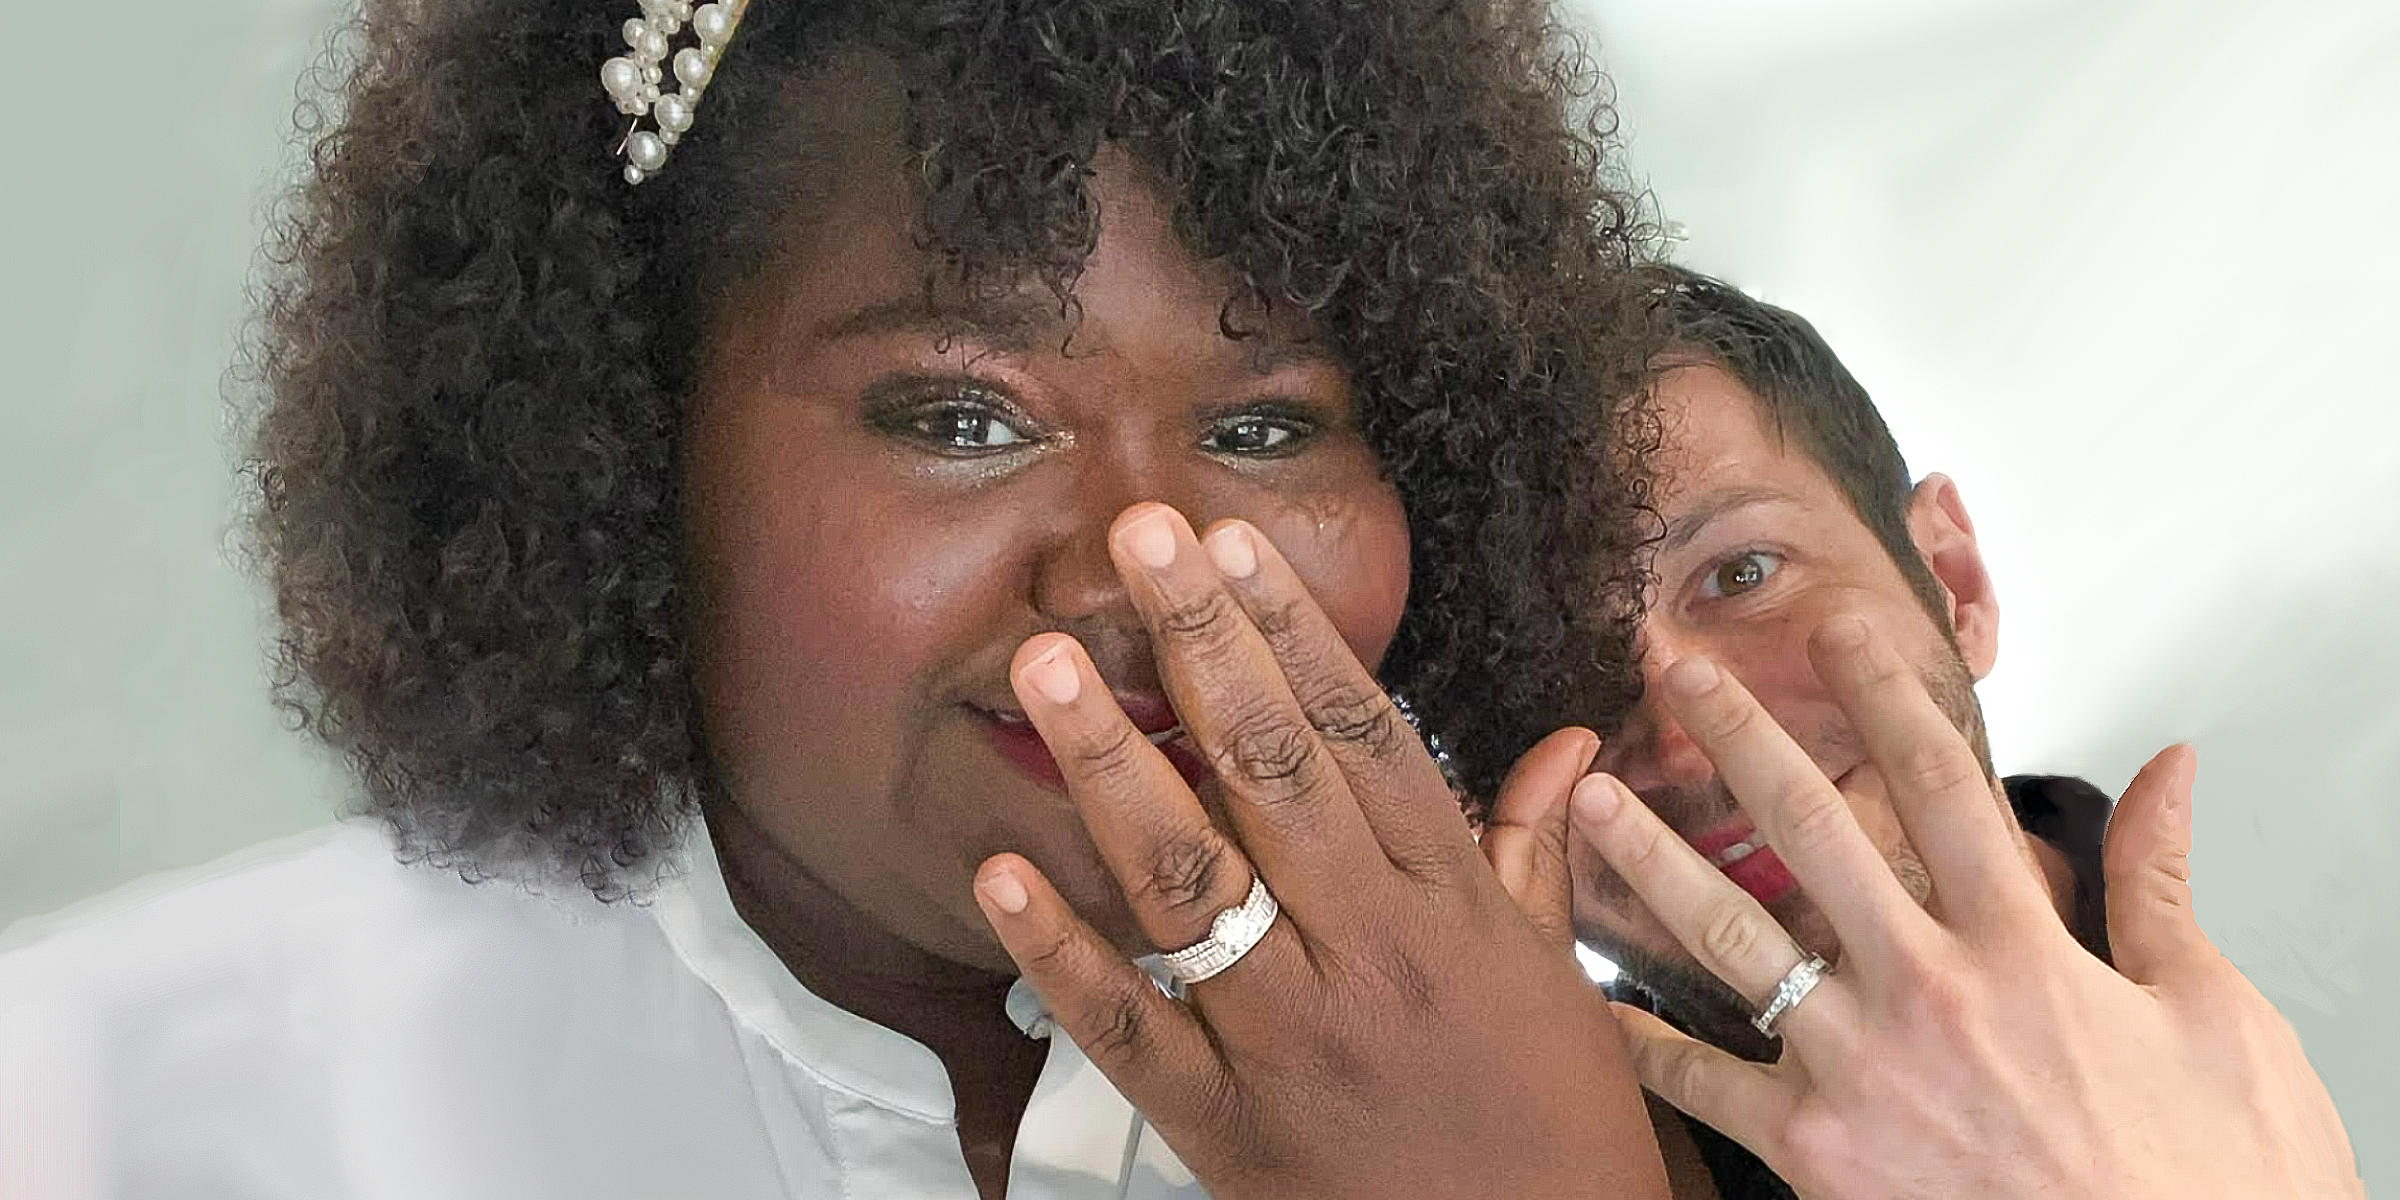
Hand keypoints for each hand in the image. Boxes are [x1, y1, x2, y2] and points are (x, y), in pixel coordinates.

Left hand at [969, 503, 1669, 1199]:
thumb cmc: (1550, 1124)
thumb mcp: (1556, 977)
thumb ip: (1532, 853)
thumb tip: (1564, 741)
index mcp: (1450, 907)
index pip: (1362, 735)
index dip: (1295, 630)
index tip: (1234, 545)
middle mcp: (1367, 953)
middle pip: (1269, 771)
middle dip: (1199, 643)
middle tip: (1135, 537)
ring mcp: (1286, 1038)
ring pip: (1186, 877)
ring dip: (1109, 762)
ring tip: (1048, 660)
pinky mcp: (1221, 1124)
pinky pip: (1127, 1025)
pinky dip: (1058, 950)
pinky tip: (997, 869)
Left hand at [1567, 615, 2363, 1199]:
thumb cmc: (2206, 1182)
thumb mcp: (2215, 1016)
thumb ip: (2160, 885)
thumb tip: (2168, 769)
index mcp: (2023, 947)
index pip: (1936, 780)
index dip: (1881, 691)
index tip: (1834, 631)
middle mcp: (1927, 992)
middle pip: (1809, 827)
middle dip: (1736, 737)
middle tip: (1676, 673)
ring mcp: (1861, 1071)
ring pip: (1732, 935)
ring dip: (1650, 857)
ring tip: (1589, 799)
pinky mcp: (1817, 1154)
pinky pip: (1703, 1082)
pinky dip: (1641, 1038)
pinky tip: (1588, 993)